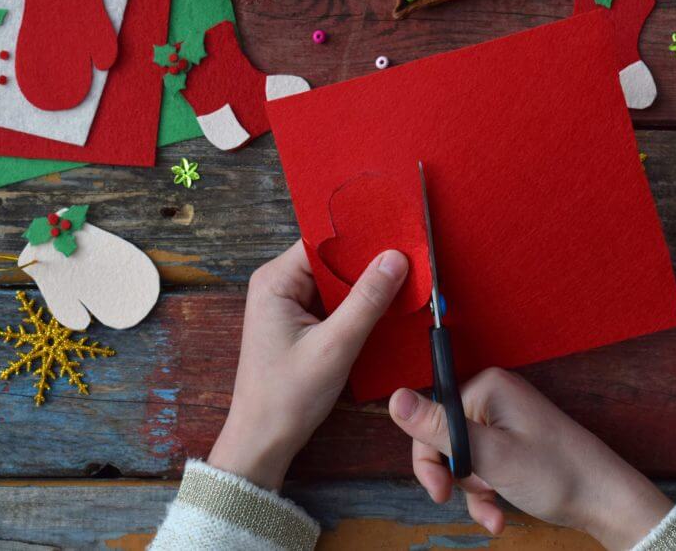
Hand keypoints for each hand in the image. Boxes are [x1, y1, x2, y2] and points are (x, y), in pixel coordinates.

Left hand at [209, 240, 408, 489]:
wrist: (264, 441)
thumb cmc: (287, 397)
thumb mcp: (335, 346)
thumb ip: (367, 300)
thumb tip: (396, 259)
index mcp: (275, 281)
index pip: (323, 242)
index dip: (360, 237)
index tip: (398, 235)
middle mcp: (278, 285)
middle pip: (331, 260)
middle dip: (368, 263)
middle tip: (411, 259)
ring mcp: (288, 305)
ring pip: (336, 282)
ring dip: (366, 286)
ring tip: (406, 280)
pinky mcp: (299, 324)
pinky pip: (334, 302)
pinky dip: (358, 305)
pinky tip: (386, 306)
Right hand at [389, 368, 671, 548]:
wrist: (607, 500)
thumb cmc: (557, 473)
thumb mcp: (490, 456)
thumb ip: (440, 429)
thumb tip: (394, 398)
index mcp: (487, 387)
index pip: (432, 417)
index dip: (429, 457)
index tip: (439, 491)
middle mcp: (495, 396)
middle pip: (445, 439)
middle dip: (454, 477)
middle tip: (462, 501)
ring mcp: (506, 420)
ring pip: (463, 458)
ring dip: (472, 490)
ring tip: (494, 511)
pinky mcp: (514, 442)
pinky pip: (483, 466)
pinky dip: (486, 493)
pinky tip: (498, 514)